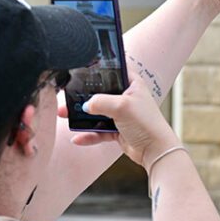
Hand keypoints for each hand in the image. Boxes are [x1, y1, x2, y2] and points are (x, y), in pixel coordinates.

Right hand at [64, 78, 178, 167]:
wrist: (155, 150)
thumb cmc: (146, 123)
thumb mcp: (122, 106)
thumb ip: (101, 102)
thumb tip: (85, 105)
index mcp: (132, 84)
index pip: (113, 71)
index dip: (99, 70)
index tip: (81, 71)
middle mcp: (126, 97)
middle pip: (100, 93)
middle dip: (83, 97)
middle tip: (67, 97)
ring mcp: (121, 114)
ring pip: (97, 112)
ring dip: (81, 116)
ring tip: (64, 115)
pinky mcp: (117, 129)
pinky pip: (98, 130)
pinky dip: (88, 134)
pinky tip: (77, 138)